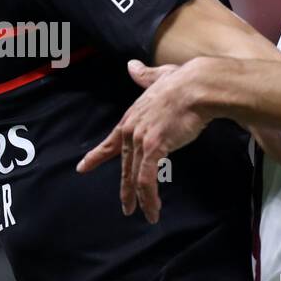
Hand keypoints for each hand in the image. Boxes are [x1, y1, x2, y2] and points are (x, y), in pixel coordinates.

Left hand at [76, 57, 216, 223]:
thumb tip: (132, 66)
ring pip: (135, 176)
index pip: (110, 142)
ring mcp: (140, 139)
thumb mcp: (159, 77)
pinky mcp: (154, 148)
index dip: (96, 156)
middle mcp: (131, 129)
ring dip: (140, 198)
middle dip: (125, 188)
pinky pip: (147, 179)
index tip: (82, 168)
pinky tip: (153, 209)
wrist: (197, 86)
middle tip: (126, 206)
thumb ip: (145, 76)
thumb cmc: (183, 81)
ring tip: (144, 214)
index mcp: (131, 117)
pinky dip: (149, 196)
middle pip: (124, 164)